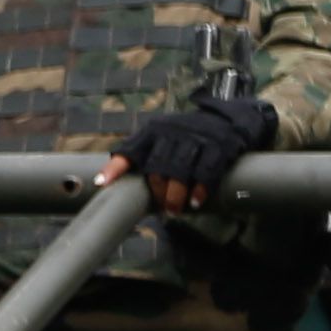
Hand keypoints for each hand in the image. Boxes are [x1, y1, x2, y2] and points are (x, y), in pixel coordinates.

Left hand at [105, 88, 278, 211]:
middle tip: (161, 209)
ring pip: (180, 172)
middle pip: (157, 168)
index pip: (130, 150)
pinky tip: (195, 202)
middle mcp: (172, 133)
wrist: (229, 119)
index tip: (102, 184)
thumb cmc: (187, 138)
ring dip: (175, 196)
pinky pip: (206, 172)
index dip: (115, 168)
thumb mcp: (162, 139)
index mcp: (153, 132)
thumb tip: (118, 188)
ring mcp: (196, 138)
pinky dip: (199, 190)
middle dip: (157, 192)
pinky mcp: (219, 146)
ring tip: (174, 211)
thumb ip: (144, 158)